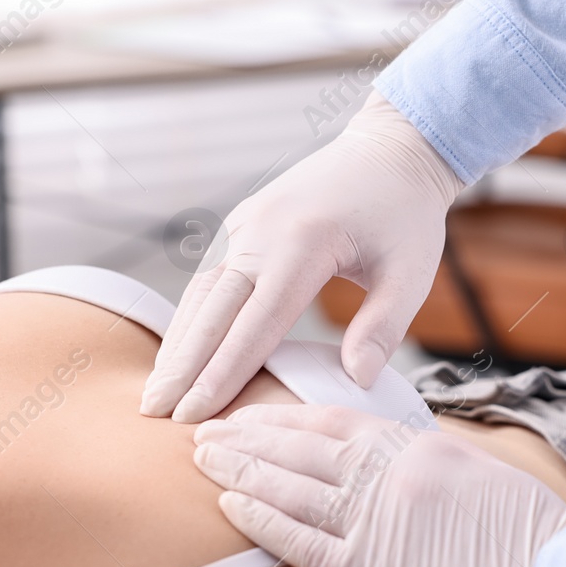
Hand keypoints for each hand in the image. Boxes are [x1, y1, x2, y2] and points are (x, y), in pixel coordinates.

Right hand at [140, 93, 463, 422]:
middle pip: (213, 312)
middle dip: (183, 368)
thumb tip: (358, 380)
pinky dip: (190, 319)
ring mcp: (245, 225)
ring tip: (157, 394)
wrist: (388, 151)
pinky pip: (208, 278)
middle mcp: (261, 232)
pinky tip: (179, 353)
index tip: (196, 415)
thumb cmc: (405, 215)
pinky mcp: (241, 226)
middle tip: (154, 414)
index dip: (223, 374)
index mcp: (303, 244)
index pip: (255, 325)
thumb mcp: (411, 271)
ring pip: (201, 295)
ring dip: (178, 345)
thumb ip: (384, 327)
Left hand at [191, 404, 565, 566]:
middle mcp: (391, 474)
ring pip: (290, 486)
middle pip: (302, 447)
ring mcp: (376, 522)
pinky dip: (260, 520)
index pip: (338, 422)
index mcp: (422, 448)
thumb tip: (403, 474)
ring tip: (203, 459)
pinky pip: (299, 541)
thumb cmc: (541, 548)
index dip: (287, 417)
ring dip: (241, 470)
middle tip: (207, 430)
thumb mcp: (486, 486)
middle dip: (249, 437)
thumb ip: (435, 474)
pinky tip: (229, 507)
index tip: (255, 414)